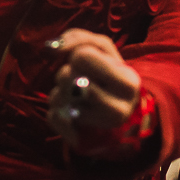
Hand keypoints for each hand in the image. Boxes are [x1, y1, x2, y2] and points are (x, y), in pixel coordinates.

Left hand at [46, 27, 141, 148]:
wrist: (120, 115)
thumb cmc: (108, 75)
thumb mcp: (103, 50)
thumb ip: (79, 38)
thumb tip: (51, 47)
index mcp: (129, 82)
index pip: (82, 55)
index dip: (78, 55)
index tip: (90, 64)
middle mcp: (118, 110)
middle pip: (65, 76)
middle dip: (67, 74)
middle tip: (81, 81)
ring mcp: (99, 130)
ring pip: (56, 96)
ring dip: (61, 91)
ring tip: (77, 95)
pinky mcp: (80, 141)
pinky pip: (52, 116)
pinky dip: (57, 109)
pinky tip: (72, 111)